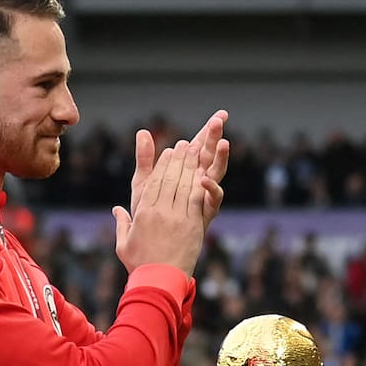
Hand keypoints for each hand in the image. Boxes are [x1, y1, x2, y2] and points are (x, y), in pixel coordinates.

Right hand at [113, 140, 207, 275]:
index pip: (153, 182)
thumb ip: (121, 224)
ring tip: (194, 151)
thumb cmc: (140, 265)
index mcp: (142, 214)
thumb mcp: (123, 244)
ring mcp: (177, 217)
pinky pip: (195, 199)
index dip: (162, 165)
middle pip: (169, 178)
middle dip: (177, 159)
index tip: (167, 153)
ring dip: (189, 166)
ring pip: (183, 185)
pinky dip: (199, 183)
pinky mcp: (192, 225)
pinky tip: (202, 172)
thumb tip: (116, 209)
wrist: (159, 281)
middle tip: (183, 145)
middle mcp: (159, 212)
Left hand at [130, 110, 229, 229]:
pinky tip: (204, 179)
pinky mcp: (204, 214)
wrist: (154, 251)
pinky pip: (212, 200)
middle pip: (209, 155)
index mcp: (185, 173)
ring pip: (216, 173)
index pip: (198, 146)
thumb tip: (142, 131)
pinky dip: (211, 189)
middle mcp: (198, 183)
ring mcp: (203, 198)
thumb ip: (144, 159)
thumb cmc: (148, 216)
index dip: (208, 131)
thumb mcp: (143, 184)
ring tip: (223, 142)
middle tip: (222, 118)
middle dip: (215, 137)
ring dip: (220, 157)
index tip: (221, 114)